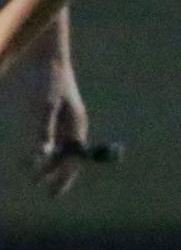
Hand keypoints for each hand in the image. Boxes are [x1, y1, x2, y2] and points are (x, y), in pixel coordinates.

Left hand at [35, 59, 88, 197]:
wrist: (47, 56)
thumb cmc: (49, 79)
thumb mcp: (45, 106)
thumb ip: (43, 131)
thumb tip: (40, 156)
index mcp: (76, 125)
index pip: (72, 159)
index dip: (62, 178)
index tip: (52, 194)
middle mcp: (72, 125)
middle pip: (67, 157)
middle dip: (56, 175)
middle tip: (46, 192)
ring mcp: (64, 119)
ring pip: (60, 148)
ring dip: (49, 164)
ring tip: (36, 177)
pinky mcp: (55, 113)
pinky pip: (53, 137)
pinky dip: (45, 150)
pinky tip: (35, 155)